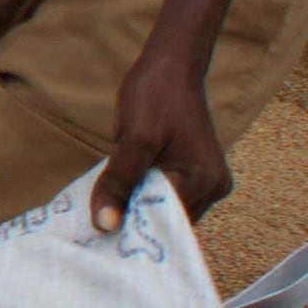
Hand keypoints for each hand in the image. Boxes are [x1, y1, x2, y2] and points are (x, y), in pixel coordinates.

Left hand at [96, 51, 231, 229]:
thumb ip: (120, 181)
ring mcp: (205, 182)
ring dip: (136, 210)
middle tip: (94, 230)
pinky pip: (164, 195)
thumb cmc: (155, 94)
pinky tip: (117, 197)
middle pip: (167, 220)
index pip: (167, 223)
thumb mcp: (133, 138)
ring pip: (164, 210)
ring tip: (102, 215)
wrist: (171, 65)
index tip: (98, 241)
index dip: (133, 231)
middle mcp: (213, 188)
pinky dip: (141, 197)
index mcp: (205, 181)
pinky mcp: (193, 175)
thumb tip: (105, 224)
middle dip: (133, 223)